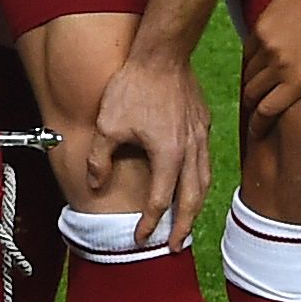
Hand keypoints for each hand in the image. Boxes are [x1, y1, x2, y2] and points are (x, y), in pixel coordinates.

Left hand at [74, 52, 211, 246]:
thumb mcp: (107, 125)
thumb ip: (99, 159)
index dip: (150, 223)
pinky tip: (192, 183)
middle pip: (191, 199)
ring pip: (204, 182)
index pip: (161, 200)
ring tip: (186, 222)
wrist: (162, 55)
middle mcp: (191, 151)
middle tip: (175, 246)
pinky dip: (200, 181)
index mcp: (168, 155)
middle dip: (182, 227)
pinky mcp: (203, 125)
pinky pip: (206, 162)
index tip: (139, 238)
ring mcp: (201, 137)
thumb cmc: (133, 87)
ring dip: (195, 206)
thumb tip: (95, 184)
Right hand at [241, 0, 300, 124]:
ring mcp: (265, 46)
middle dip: (253, 108)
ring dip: (252, 86)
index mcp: (300, 79)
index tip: (258, 133)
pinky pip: (249, 54)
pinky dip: (251, 64)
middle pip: (253, 94)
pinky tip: (258, 67)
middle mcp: (277, 66)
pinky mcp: (260, 28)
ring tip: (257, 92)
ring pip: (249, 74)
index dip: (260, 126)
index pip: (267, 111)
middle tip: (256, 115)